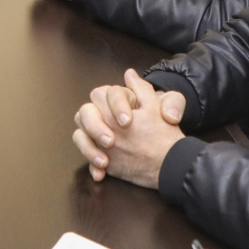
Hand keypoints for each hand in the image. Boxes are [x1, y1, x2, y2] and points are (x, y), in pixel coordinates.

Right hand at [71, 68, 185, 186]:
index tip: (128, 122)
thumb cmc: (166, 126)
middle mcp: (104, 116)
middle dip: (95, 126)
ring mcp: (99, 135)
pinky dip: (93, 166)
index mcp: (119, 100)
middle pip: (85, 112)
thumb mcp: (166, 105)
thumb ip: (147, 89)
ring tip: (104, 161)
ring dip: (88, 147)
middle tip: (111, 141)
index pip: (106, 94)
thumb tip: (130, 75)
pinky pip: (87, 158)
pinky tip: (102, 174)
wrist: (168, 155)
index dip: (115, 106)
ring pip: (80, 134)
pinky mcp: (100, 153)